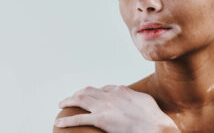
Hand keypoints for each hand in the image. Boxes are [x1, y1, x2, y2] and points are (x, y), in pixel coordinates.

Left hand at [55, 85, 179, 132]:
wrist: (154, 125)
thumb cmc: (153, 116)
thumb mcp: (145, 100)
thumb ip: (135, 97)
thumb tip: (134, 98)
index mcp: (120, 90)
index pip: (104, 88)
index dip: (95, 91)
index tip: (91, 94)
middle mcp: (110, 95)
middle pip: (88, 91)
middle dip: (78, 94)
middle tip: (71, 98)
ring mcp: (104, 107)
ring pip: (80, 100)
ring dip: (68, 101)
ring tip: (61, 104)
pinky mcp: (101, 119)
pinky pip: (79, 119)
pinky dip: (67, 120)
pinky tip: (58, 122)